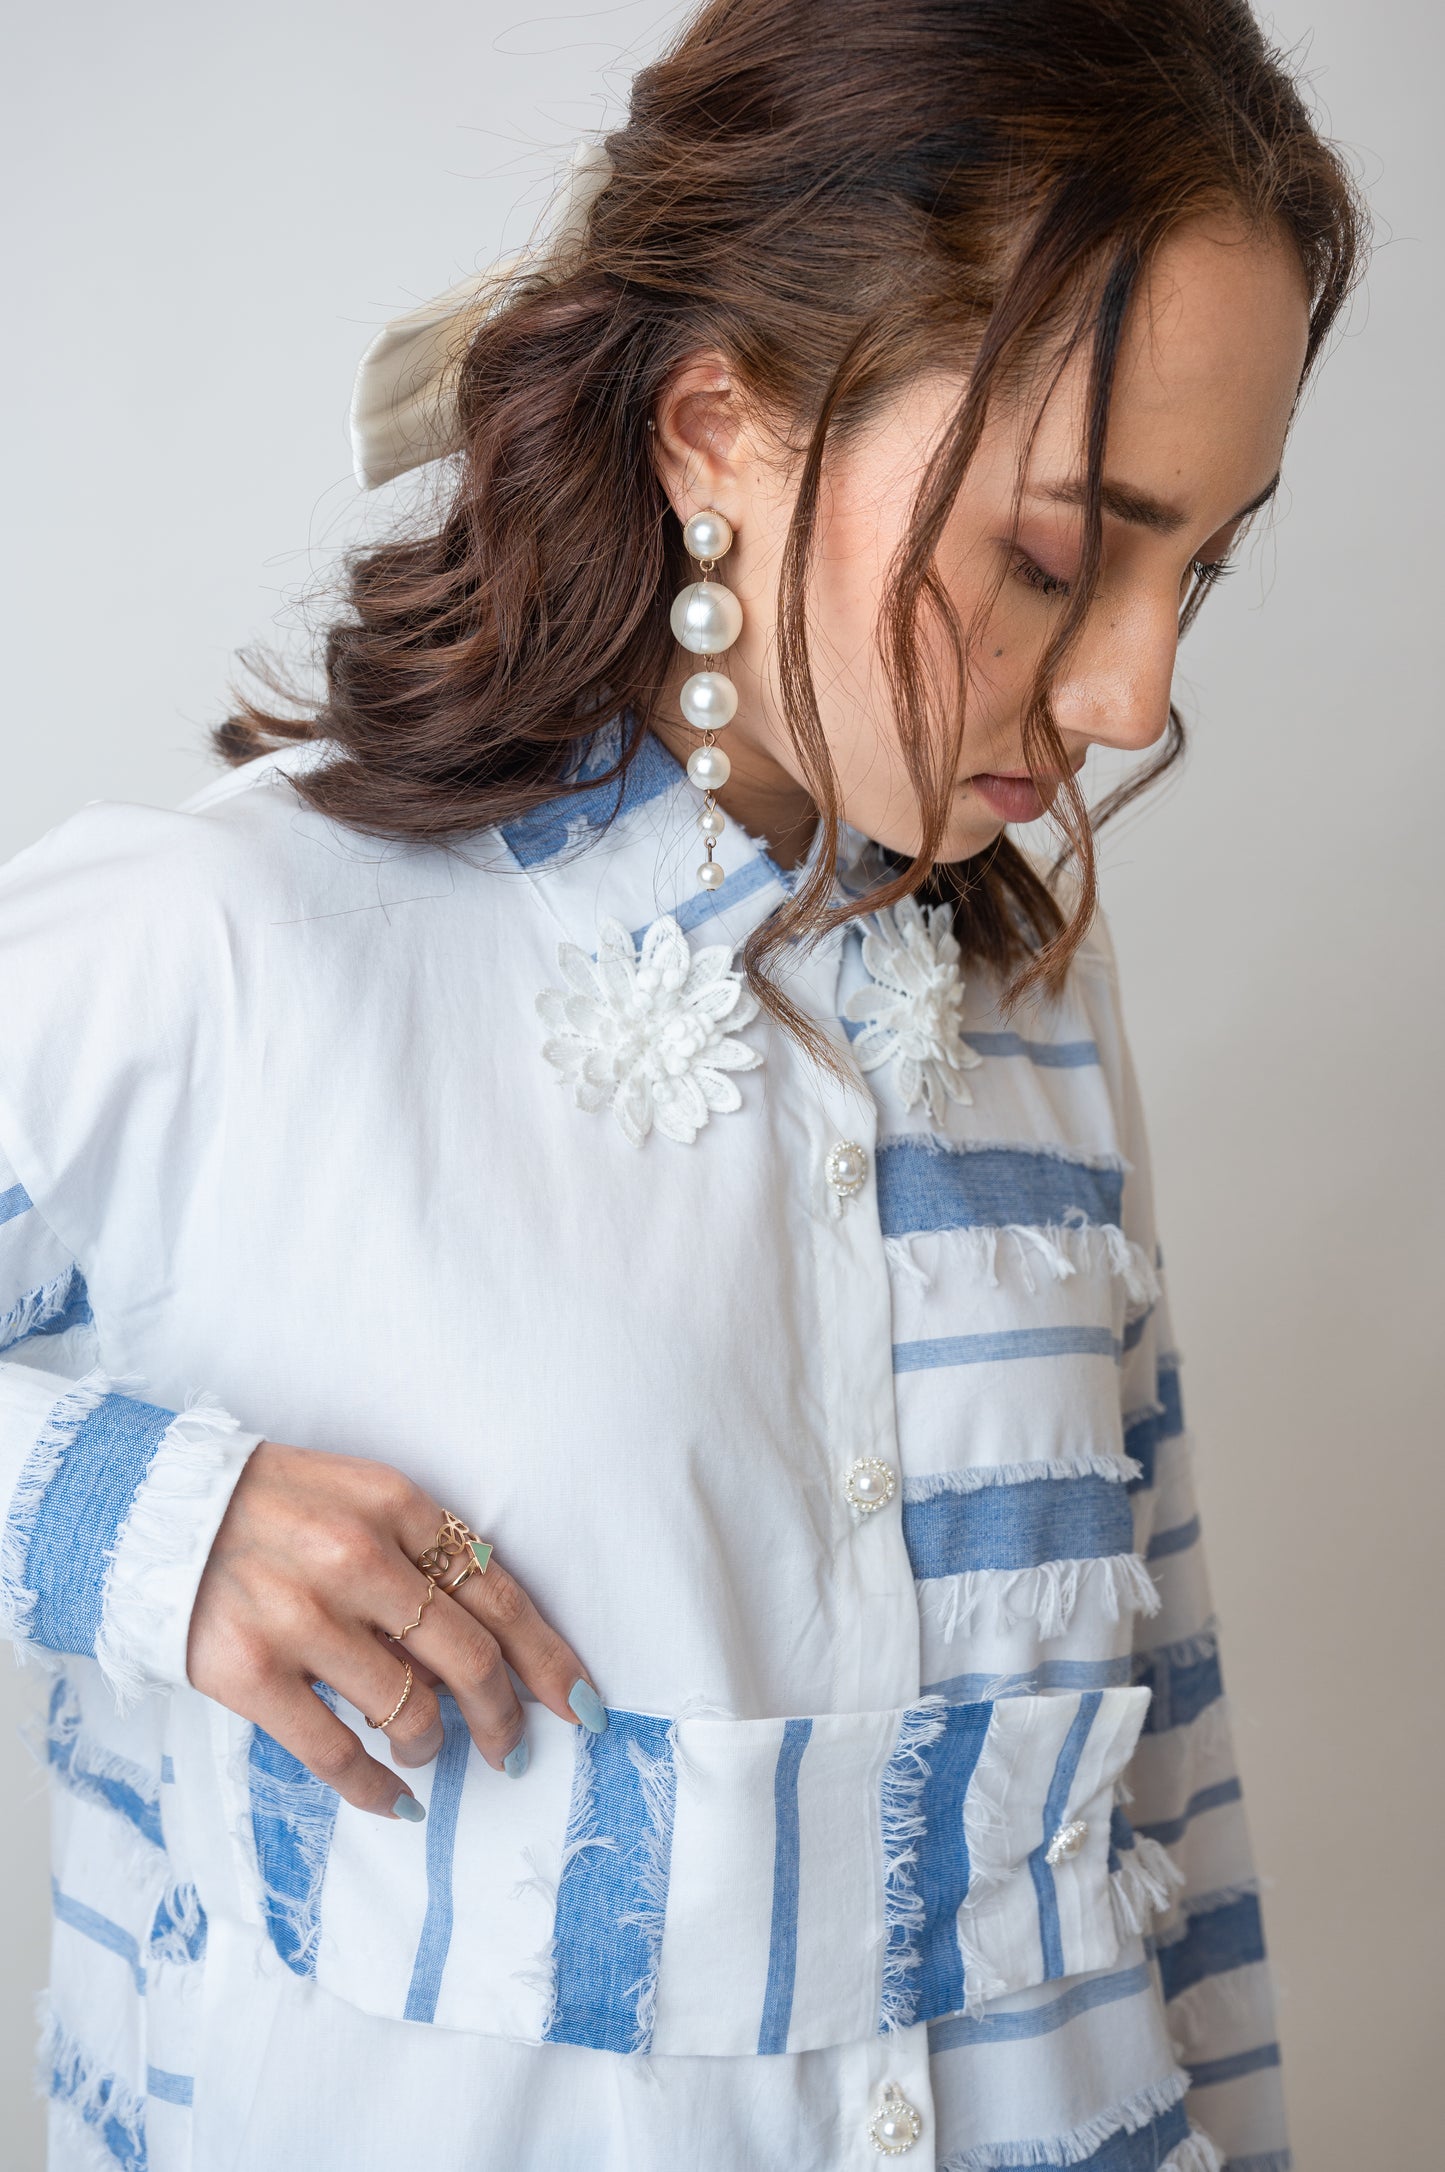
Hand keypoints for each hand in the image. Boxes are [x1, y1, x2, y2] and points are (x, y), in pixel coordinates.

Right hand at [187, 1442, 602, 1818]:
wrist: (154, 1510)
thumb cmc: (274, 1508)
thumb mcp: (360, 1497)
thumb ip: (423, 1552)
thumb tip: (495, 1643)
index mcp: (394, 1505)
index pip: (498, 1592)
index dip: (547, 1657)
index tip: (578, 1701)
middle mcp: (354, 1558)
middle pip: (469, 1660)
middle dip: (506, 1717)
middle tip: (511, 1748)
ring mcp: (300, 1617)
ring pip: (411, 1712)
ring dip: (433, 1747)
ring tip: (426, 1751)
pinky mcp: (250, 1673)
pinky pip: (336, 1753)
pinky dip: (377, 1788)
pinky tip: (395, 1800)